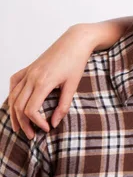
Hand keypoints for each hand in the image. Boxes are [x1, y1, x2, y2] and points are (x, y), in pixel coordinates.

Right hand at [8, 24, 93, 138]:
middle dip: (24, 123)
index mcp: (43, 82)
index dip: (37, 122)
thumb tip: (55, 123)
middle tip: (32, 135)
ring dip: (14, 114)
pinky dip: (12, 95)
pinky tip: (16, 104)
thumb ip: (63, 105)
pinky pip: (14, 83)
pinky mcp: (28, 68)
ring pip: (13, 97)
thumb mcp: (73, 85)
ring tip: (20, 127)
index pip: (31, 109)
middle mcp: (32, 77)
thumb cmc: (77, 61)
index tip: (47, 128)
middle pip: (19, 106)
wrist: (75, 41)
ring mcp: (28, 72)